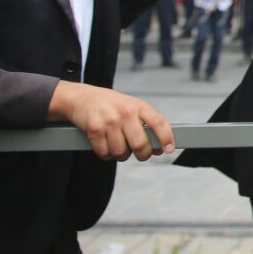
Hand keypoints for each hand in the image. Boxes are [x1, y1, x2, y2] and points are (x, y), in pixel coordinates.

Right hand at [48, 81, 174, 161]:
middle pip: (140, 144)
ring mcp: (109, 121)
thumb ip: (147, 125)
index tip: (169, 149)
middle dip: (143, 154)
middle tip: (142, 154)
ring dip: (122, 155)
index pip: (158, 122)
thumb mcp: (133, 107)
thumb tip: (160, 148)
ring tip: (120, 147)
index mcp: (139, 106)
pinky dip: (107, 155)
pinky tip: (107, 146)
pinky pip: (105, 154)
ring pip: (121, 152)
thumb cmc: (112, 105)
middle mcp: (125, 113)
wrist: (82, 98)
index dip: (166, 138)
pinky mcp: (94, 130)